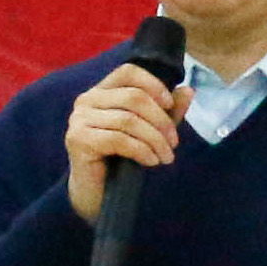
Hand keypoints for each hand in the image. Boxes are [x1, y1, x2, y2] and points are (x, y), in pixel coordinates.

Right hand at [63, 63, 193, 223]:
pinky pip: (118, 139)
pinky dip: (141, 150)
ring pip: (128, 120)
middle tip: (174, 142)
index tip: (170, 106)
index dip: (153, 85)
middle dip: (161, 120)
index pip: (128, 72)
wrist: (96, 193)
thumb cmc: (121, 158)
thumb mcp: (150, 130)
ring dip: (155, 140)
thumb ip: (167, 111)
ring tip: (166, 156)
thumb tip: (188, 90)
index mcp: (101, 91)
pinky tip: (151, 161)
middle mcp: (86, 100)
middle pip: (133, 97)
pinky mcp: (78, 139)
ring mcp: (79, 119)